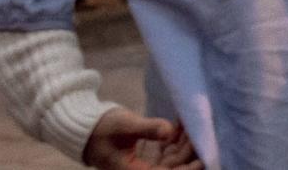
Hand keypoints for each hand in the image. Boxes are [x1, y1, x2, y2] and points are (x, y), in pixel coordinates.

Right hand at [82, 110, 197, 169]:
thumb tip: (169, 132)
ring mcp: (145, 163)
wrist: (86, 129)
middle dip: (189, 151)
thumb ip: (147, 129)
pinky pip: (168, 150)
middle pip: (172, 166)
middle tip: (201, 131)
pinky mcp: (148, 155)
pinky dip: (177, 139)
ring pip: (172, 157)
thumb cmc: (102, 128)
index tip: (202, 160)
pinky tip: (183, 123)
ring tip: (193, 123)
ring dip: (185, 143)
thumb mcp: (125, 126)